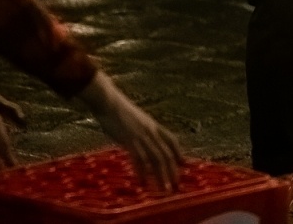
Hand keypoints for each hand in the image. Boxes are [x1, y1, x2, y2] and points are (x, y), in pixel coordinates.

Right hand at [78, 70, 183, 190]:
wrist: (108, 101)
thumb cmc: (117, 110)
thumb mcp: (135, 120)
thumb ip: (140, 130)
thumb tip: (139, 140)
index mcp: (153, 125)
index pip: (172, 140)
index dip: (179, 153)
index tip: (184, 164)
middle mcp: (151, 131)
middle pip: (166, 154)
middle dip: (172, 172)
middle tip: (175, 187)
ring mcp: (141, 135)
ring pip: (156, 159)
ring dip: (161, 176)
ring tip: (164, 190)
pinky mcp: (130, 140)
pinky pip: (139, 159)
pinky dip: (142, 172)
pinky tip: (142, 183)